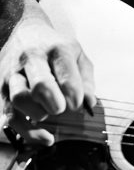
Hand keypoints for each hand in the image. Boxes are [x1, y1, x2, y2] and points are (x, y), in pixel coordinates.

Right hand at [1, 0, 95, 145]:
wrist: (24, 32)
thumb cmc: (55, 48)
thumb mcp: (78, 55)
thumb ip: (86, 80)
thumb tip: (89, 104)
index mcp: (56, 50)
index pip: (65, 74)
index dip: (74, 94)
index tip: (78, 103)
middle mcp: (31, 61)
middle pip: (39, 85)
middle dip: (53, 102)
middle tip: (61, 109)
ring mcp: (13, 75)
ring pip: (19, 99)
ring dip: (36, 113)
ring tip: (48, 115)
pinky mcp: (2, 90)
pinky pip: (9, 114)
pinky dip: (25, 130)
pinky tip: (43, 136)